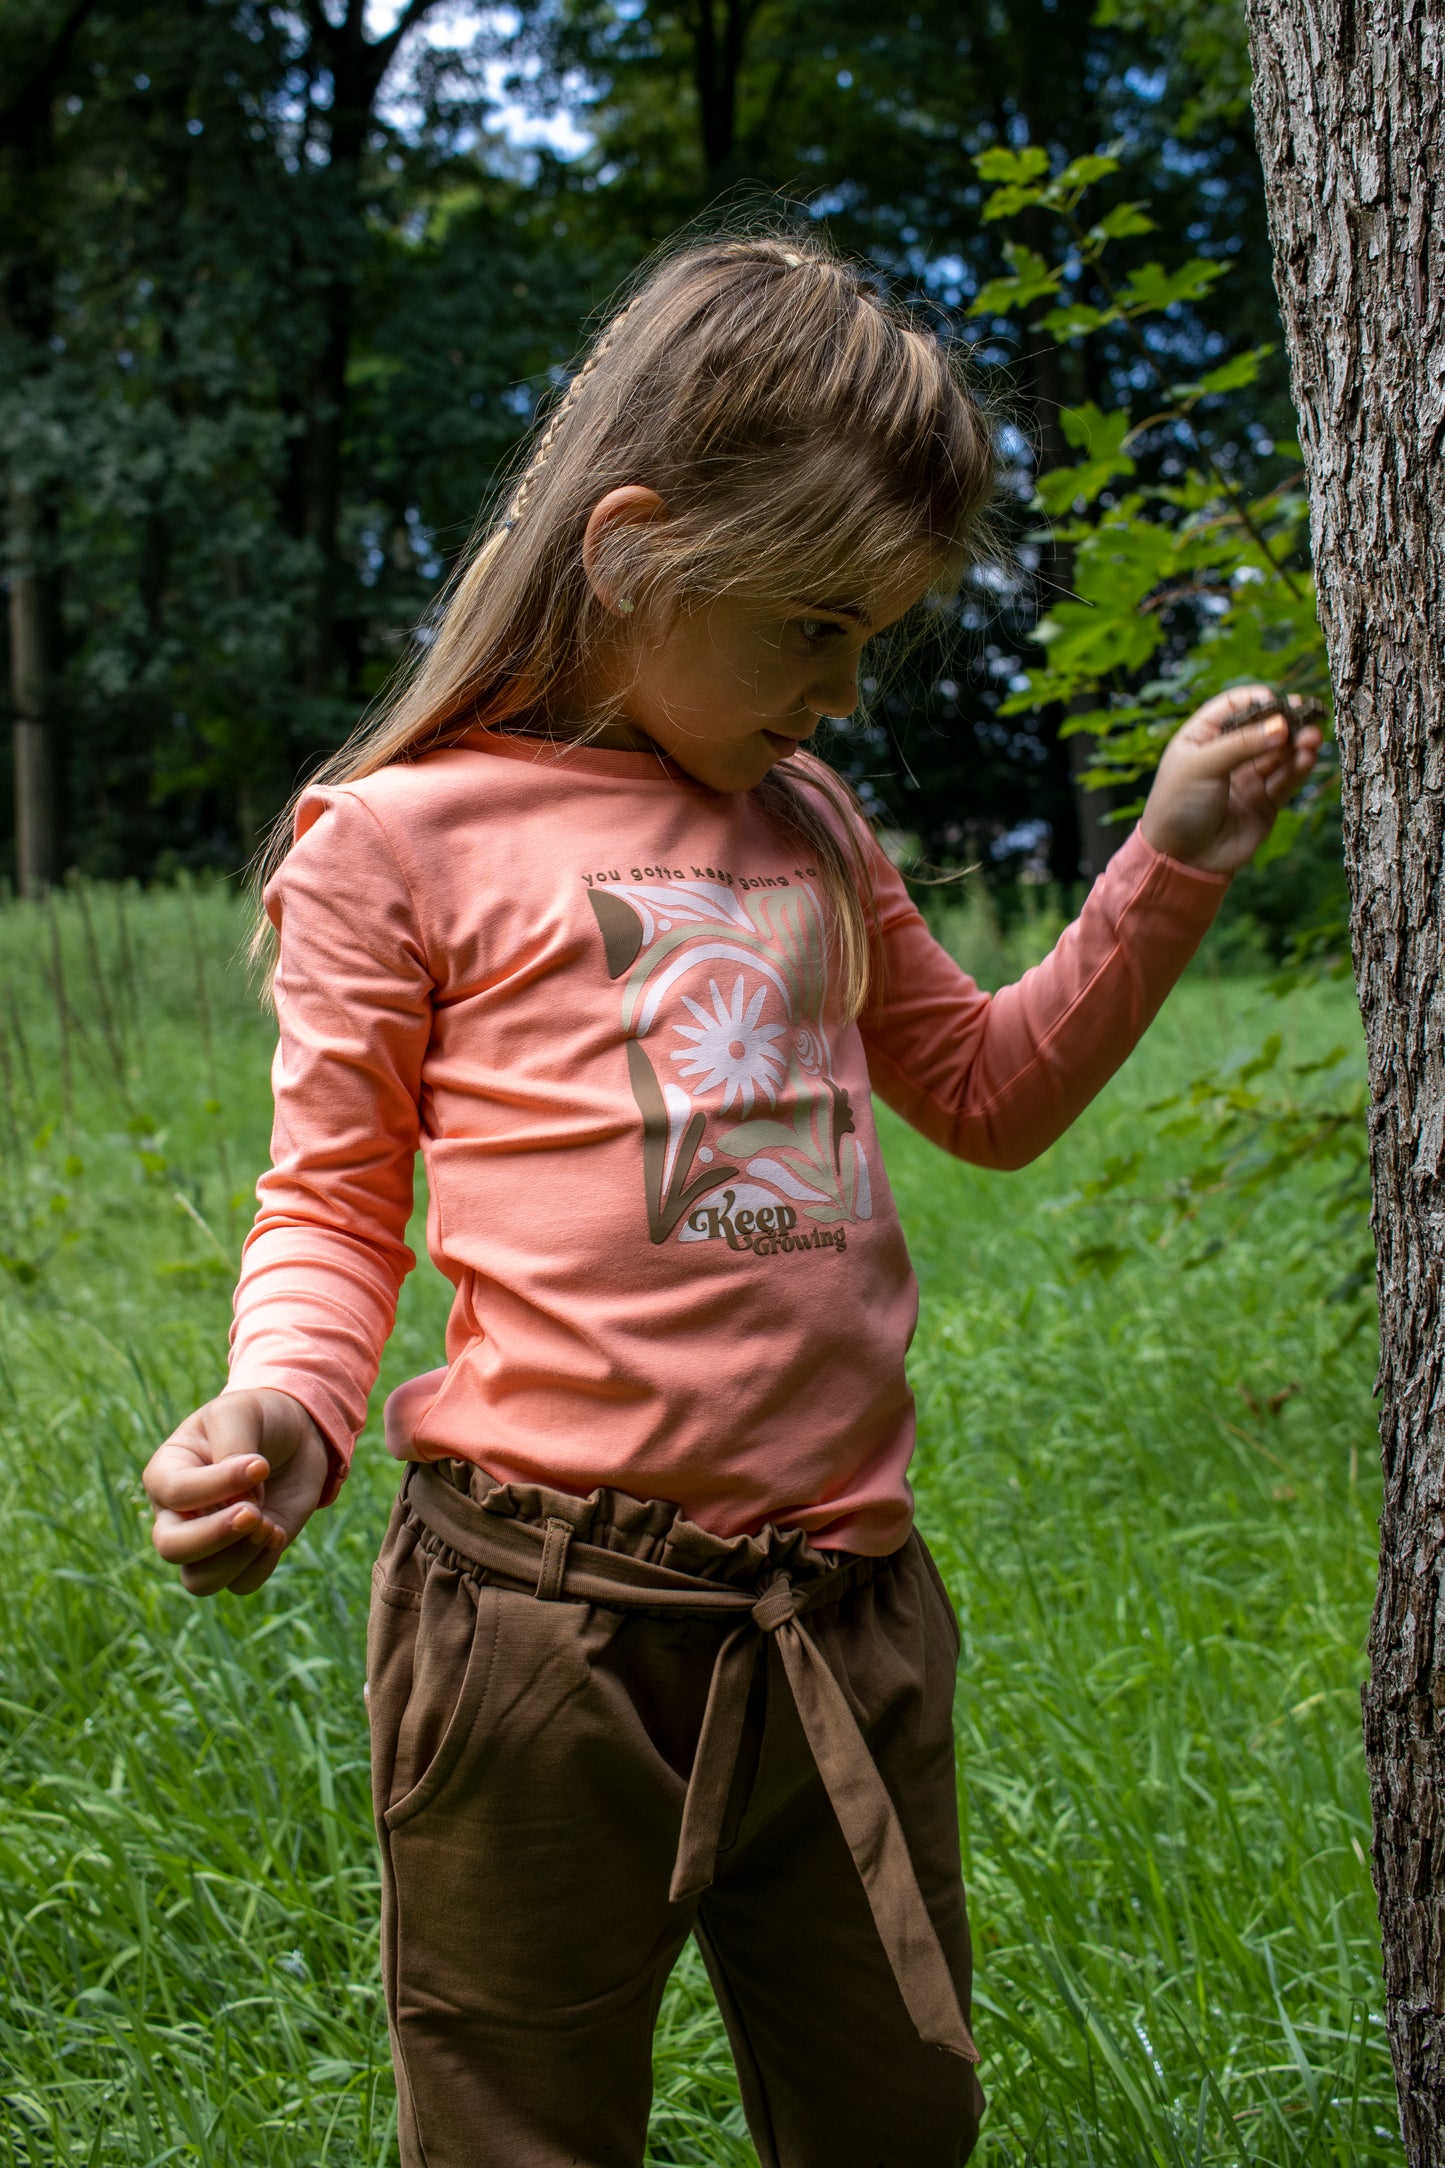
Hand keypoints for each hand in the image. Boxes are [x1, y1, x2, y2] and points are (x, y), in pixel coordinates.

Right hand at [143, 1388, 331, 1596]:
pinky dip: (261, 1566)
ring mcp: (208, 1541)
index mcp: (166, 1473)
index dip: (218, 1486)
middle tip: (255, 1512)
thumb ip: (232, 1448)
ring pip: (200, 1581)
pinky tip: (277, 1532)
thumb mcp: (239, 1413)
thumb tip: (242, 1494)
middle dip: (215, 1536)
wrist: (296, 1433)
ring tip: (268, 1524)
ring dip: (238, 1558)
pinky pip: (240, 1584)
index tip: (259, 1465)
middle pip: (172, 1549)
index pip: (174, 1493)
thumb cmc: (257, 1418)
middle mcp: (177, 1514)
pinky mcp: (242, 1556)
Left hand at [1141, 685, 1323, 875]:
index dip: (1258, 700)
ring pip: (1280, 753)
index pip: (1235, 705)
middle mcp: (1228, 755)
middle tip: (1307, 716)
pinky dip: (1298, 767)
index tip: (1277, 701)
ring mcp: (1247, 779)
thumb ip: (1243, 744)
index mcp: (1203, 738)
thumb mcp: (1203, 766)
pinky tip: (1307, 757)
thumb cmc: (1178, 807)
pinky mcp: (1265, 802)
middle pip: (1264, 728)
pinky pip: (1286, 779)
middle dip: (1286, 721)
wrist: (1180, 860)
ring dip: (1297, 744)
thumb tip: (1281, 725)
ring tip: (1311, 738)